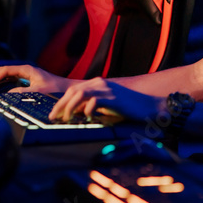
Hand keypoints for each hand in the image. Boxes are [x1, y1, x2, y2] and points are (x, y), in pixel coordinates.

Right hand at [0, 64, 70, 94]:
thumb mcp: (38, 91)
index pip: (6, 70)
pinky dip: (2, 83)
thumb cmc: (56, 89)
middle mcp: (25, 71)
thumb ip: (23, 92)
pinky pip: (11, 80)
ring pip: (6, 75)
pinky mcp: (27, 81)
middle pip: (4, 71)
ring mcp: (26, 75)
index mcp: (27, 69)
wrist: (67, 90)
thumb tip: (8, 94)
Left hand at [48, 78, 163, 122]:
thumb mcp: (106, 105)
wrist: (148, 106)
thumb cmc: (128, 108)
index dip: (62, 101)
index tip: (54, 113)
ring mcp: (107, 89)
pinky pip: (94, 101)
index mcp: (98, 83)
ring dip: (70, 107)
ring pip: (80, 94)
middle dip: (61, 104)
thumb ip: (92, 105)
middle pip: (73, 91)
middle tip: (53, 117)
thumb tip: (75, 112)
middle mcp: (100, 83)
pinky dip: (87, 109)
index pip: (74, 90)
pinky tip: (86, 118)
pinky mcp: (113, 98)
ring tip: (66, 119)